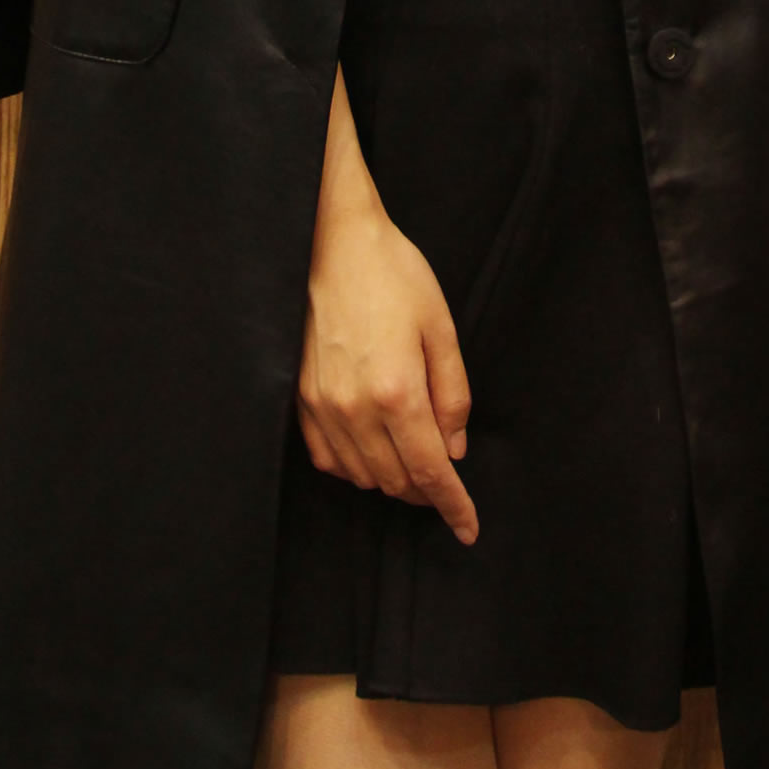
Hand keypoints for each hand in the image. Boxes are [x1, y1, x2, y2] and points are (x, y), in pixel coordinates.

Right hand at [298, 91, 477, 544]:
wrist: (332, 241)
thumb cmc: (392, 274)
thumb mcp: (441, 327)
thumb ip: (453, 394)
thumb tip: (455, 449)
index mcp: (397, 390)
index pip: (431, 472)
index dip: (454, 506)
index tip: (469, 528)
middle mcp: (355, 408)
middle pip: (397, 481)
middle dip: (427, 491)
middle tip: (447, 477)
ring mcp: (322, 406)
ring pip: (362, 476)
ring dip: (393, 479)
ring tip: (413, 456)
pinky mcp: (300, 397)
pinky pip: (328, 458)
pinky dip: (355, 465)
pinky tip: (372, 447)